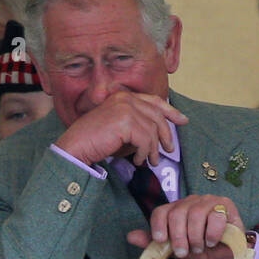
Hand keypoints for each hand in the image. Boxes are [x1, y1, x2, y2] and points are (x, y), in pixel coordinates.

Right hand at [53, 91, 186, 166]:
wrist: (75, 148)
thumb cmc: (95, 142)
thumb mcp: (120, 131)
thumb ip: (138, 127)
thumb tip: (159, 137)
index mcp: (123, 96)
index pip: (154, 101)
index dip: (170, 111)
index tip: (183, 120)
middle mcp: (125, 98)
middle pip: (157, 116)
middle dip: (166, 135)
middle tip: (169, 151)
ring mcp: (125, 107)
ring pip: (152, 130)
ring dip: (152, 149)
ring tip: (150, 161)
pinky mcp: (124, 120)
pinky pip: (145, 139)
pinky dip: (144, 153)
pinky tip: (138, 160)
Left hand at [127, 195, 245, 258]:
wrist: (225, 257)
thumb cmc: (200, 251)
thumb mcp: (175, 251)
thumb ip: (154, 244)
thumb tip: (130, 236)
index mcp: (176, 210)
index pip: (161, 211)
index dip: (158, 225)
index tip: (160, 241)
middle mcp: (190, 202)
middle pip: (177, 213)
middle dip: (178, 237)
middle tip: (184, 252)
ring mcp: (208, 201)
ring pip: (195, 214)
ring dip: (195, 237)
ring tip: (200, 248)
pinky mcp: (225, 205)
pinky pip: (214, 216)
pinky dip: (211, 233)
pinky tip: (212, 242)